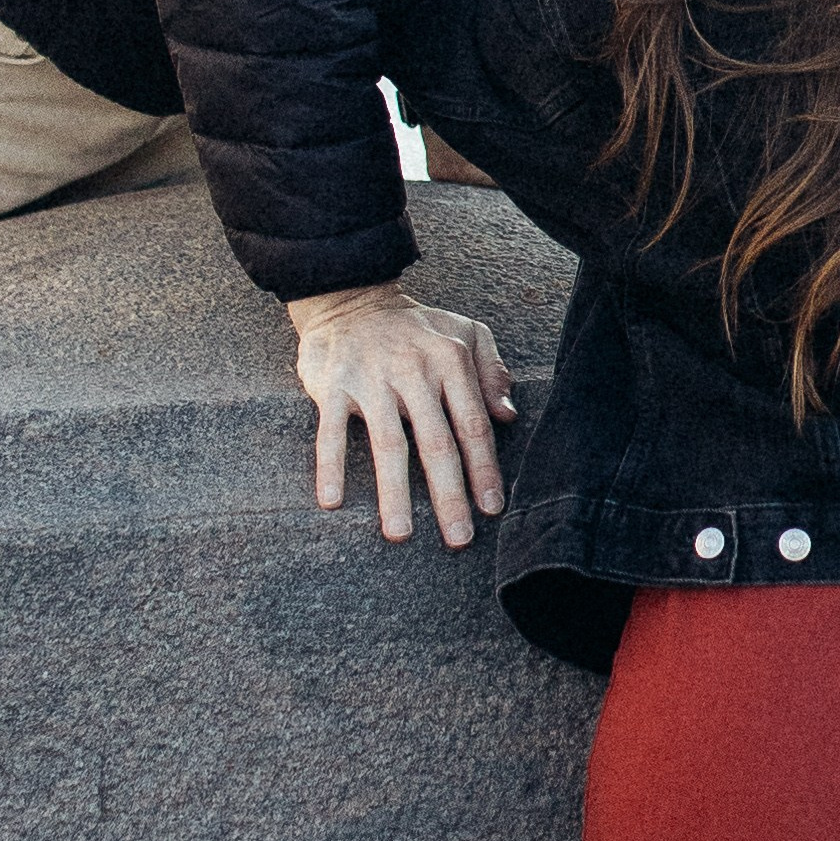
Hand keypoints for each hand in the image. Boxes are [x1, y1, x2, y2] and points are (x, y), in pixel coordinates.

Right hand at [288, 281, 516, 548]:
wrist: (352, 300)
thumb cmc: (415, 329)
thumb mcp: (464, 332)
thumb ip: (492, 371)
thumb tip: (508, 416)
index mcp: (450, 359)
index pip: (472, 423)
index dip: (484, 468)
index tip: (492, 508)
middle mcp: (413, 369)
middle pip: (436, 441)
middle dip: (449, 494)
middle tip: (458, 539)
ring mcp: (372, 376)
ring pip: (388, 442)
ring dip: (394, 492)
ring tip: (400, 534)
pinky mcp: (334, 383)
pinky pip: (331, 430)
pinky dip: (331, 465)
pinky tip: (333, 501)